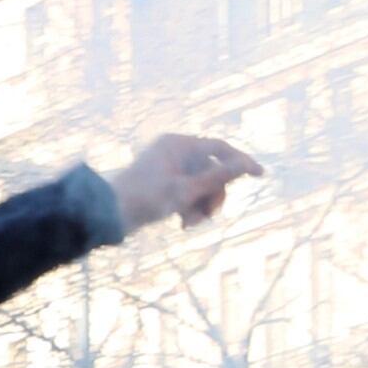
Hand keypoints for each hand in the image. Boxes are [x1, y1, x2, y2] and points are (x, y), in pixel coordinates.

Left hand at [109, 132, 261, 233]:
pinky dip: (190, 208)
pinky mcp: (164, 186)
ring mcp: (169, 169)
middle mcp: (174, 152)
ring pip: (201, 186)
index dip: (241, 161)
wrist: (107, 215)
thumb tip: (245, 165)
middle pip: (212, 171)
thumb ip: (217, 178)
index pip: (219, 148)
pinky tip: (183, 223)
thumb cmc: (144, 199)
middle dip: (213, 194)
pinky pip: (189, 194)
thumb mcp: (186, 190)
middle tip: (208, 216)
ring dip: (202, 206)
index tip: (260, 175)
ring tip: (189, 223)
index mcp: (178, 144)